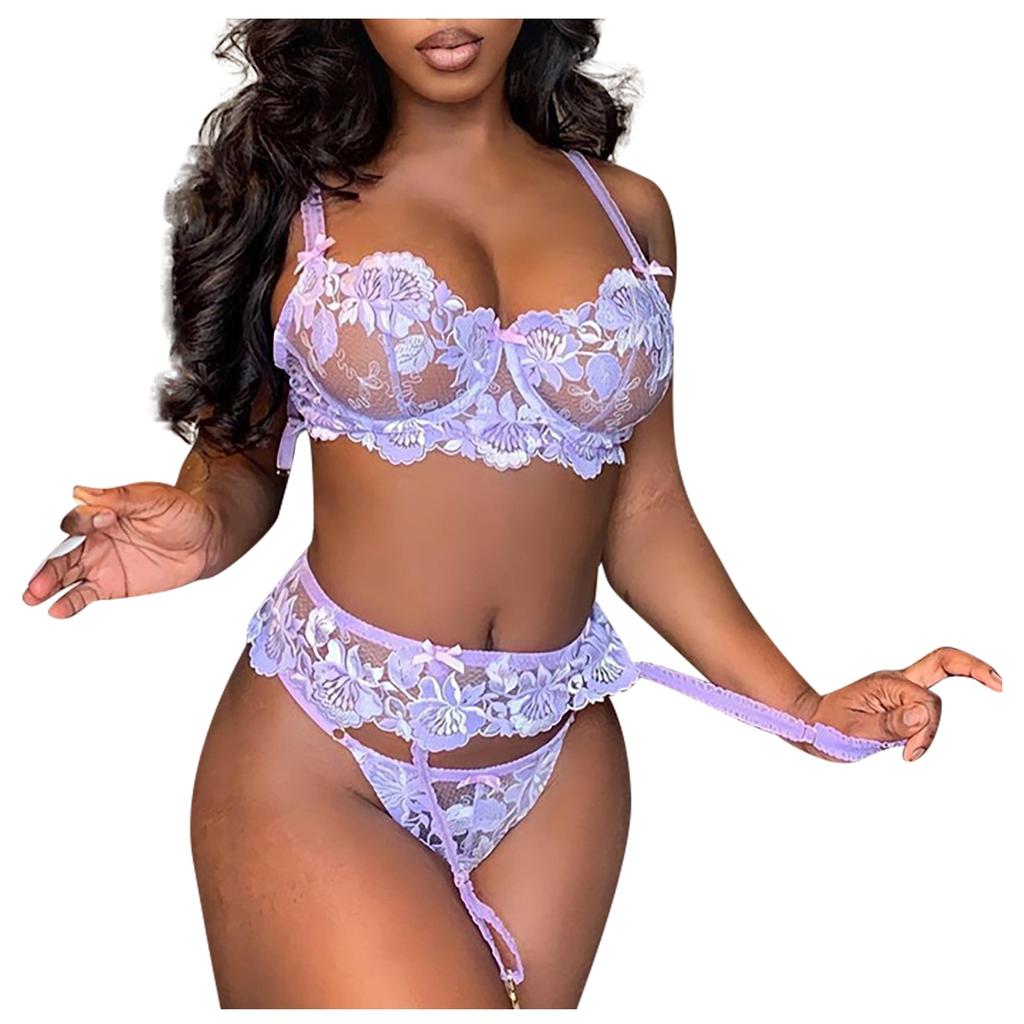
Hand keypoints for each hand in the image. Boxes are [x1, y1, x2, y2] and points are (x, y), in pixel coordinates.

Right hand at [22, 482, 222, 617]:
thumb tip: (83, 493)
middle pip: (62, 552)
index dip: (85, 521)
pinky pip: (84, 595)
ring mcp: (101, 563)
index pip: (79, 520)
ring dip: (48, 585)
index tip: (105, 518)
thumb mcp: (156, 498)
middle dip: (48, 566)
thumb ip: (121, 497)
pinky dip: (69, 603)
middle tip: (38, 582)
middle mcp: (95, 539)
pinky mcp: (111, 585)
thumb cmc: (182, 513)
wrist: (207, 540)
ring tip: (34, 596)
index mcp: (103, 513)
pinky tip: (56, 610)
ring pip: (66, 574)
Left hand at [797, 647, 1001, 762]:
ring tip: (907, 755)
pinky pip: (926, 710)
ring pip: (936, 698)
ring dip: (931, 729)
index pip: (926, 701)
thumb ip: (890, 724)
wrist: (810, 727)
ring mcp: (900, 692)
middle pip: (942, 662)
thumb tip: (923, 714)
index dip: (926, 730)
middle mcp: (896, 682)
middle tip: (999, 684)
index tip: (911, 755)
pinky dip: (927, 729)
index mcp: (887, 683)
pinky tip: (913, 749)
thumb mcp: (854, 731)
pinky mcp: (900, 705)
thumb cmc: (827, 727)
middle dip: (973, 667)